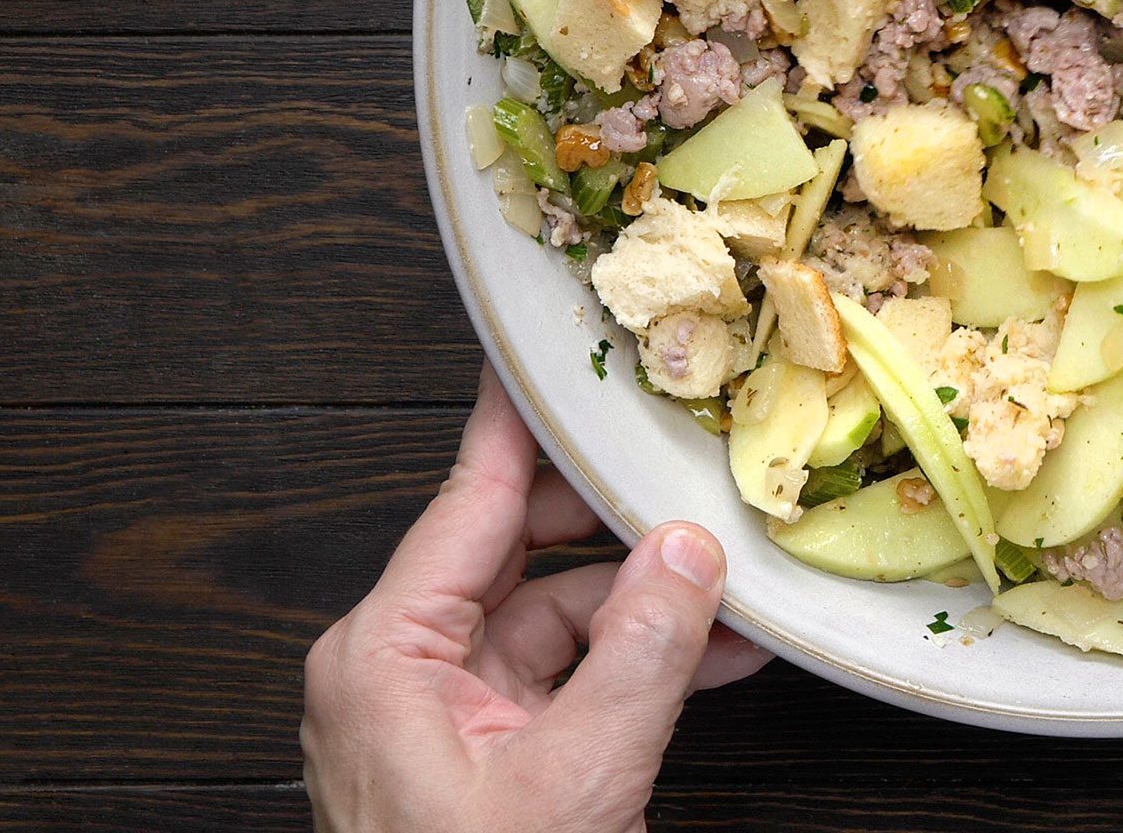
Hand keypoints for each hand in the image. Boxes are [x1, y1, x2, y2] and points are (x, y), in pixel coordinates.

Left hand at [303, 367, 768, 832]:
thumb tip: (689, 549)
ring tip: (736, 582)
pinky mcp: (488, 756)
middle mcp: (404, 667)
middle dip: (620, 519)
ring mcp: (446, 713)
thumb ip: (642, 654)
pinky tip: (718, 652)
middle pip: (524, 548)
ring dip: (650, 602)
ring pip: (561, 614)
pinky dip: (640, 664)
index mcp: (386, 652)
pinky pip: (570, 678)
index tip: (550, 342)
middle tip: (692, 461)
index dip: (522, 417)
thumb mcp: (576, 779)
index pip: (469, 497)